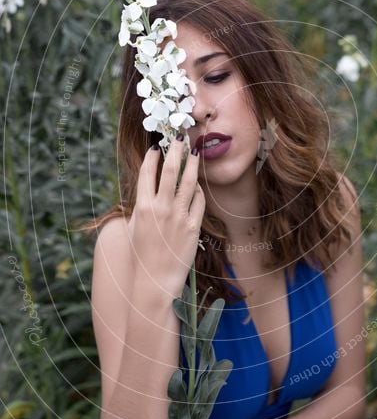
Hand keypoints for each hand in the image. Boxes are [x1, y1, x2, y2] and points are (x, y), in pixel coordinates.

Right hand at [127, 136, 205, 300]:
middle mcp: (161, 208)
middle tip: (180, 138)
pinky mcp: (193, 227)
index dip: (152, 157)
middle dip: (176, 151)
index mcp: (142, 207)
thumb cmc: (141, 254)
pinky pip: (199, 202)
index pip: (148, 173)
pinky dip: (199, 191)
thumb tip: (148, 187)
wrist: (154, 280)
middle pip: (170, 171)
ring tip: (195, 152)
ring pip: (188, 182)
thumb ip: (142, 205)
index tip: (156, 146)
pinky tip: (198, 186)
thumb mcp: (134, 226)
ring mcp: (178, 217)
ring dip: (192, 164)